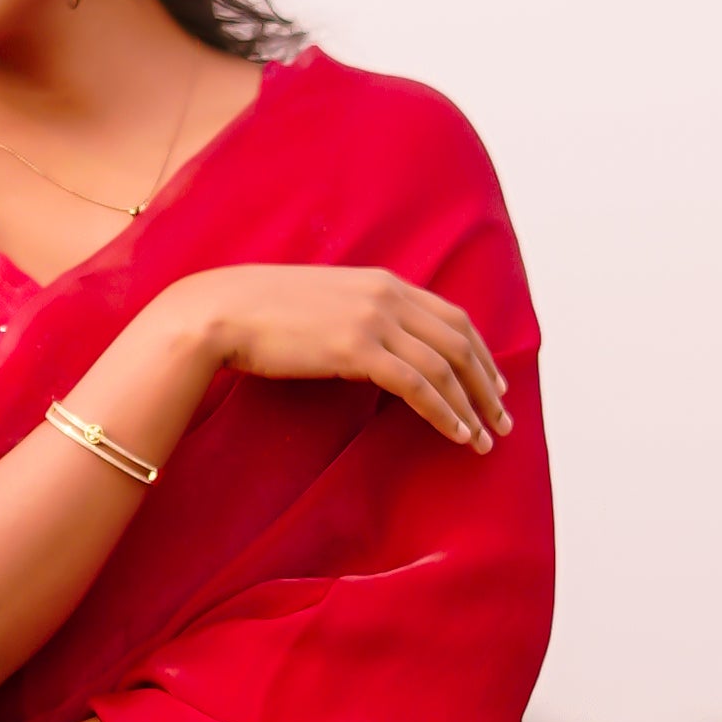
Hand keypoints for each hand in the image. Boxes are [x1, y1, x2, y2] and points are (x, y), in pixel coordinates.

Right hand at [162, 265, 510, 452]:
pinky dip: (444, 413)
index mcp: (383, 282)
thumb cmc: (261, 314)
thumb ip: (358, 318)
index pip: (452, 317)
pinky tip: (456, 435)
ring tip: (483, 439)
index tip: (495, 384)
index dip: (481, 354)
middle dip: (488, 385)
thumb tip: (377, 351)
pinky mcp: (358, 348)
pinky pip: (418, 386)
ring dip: (472, 406)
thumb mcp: (323, 306)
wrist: (221, 311)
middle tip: (501, 421)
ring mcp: (375, 319)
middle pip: (460, 341)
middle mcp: (388, 295)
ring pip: (446, 366)